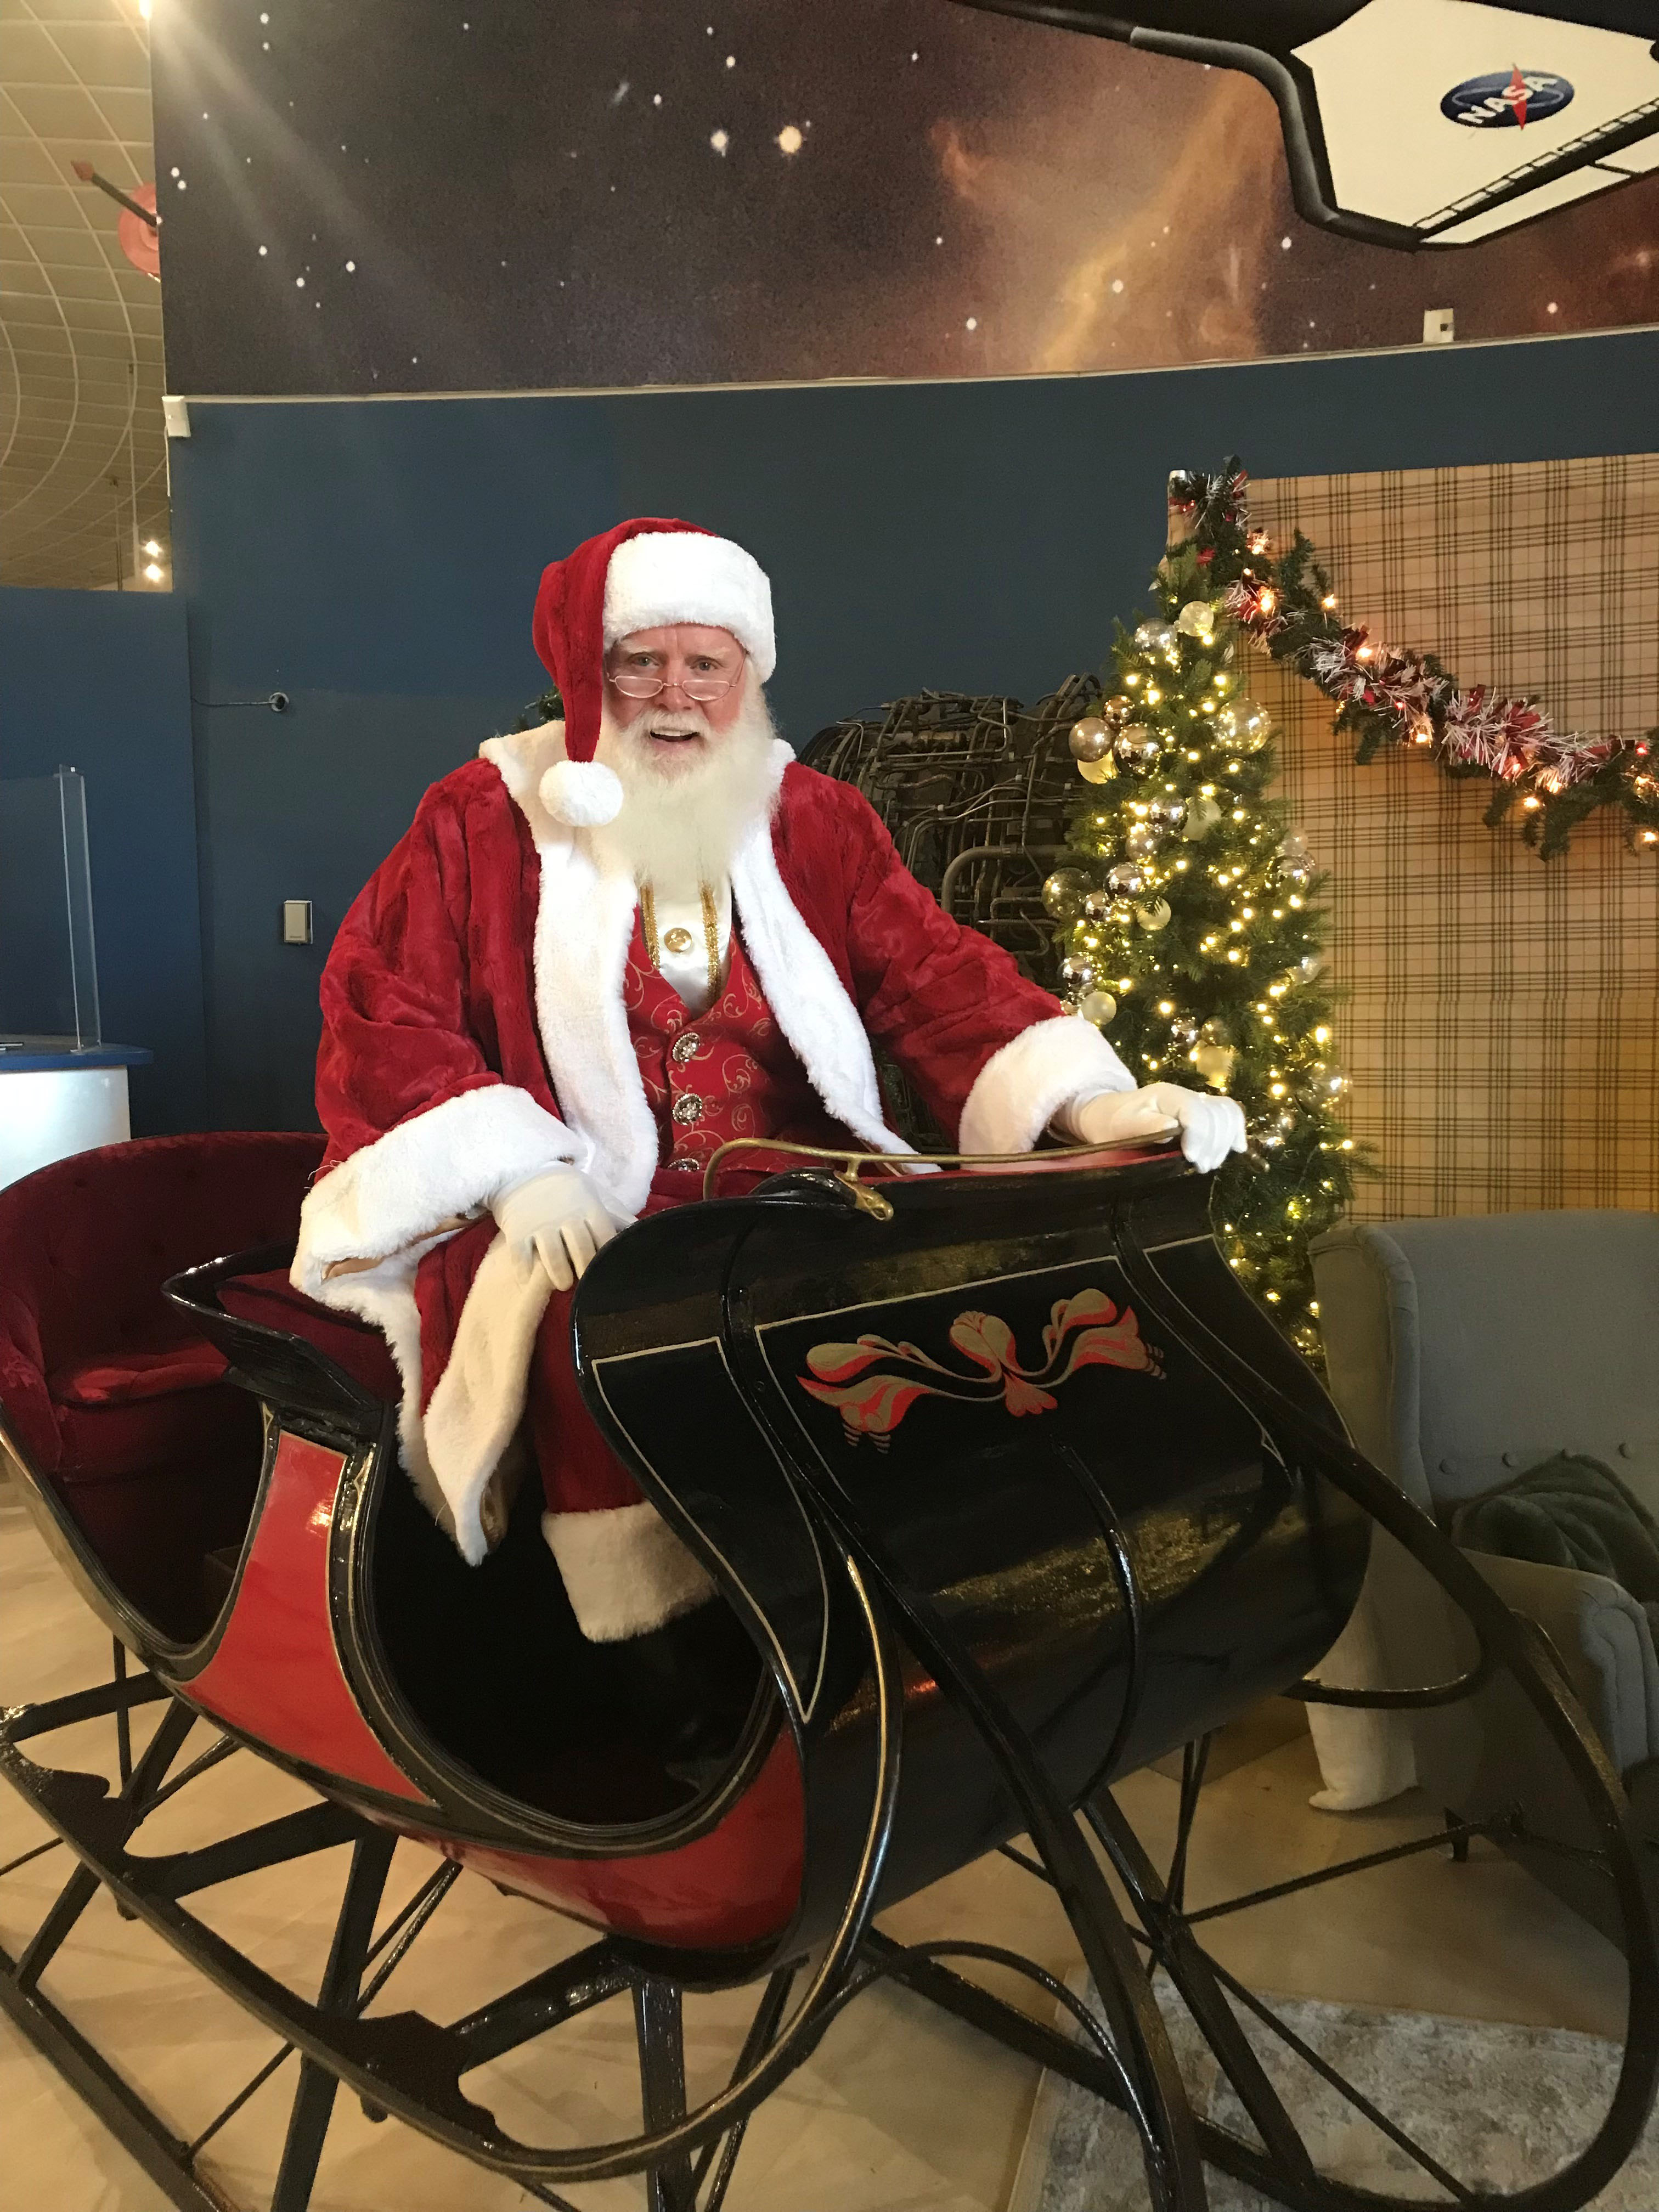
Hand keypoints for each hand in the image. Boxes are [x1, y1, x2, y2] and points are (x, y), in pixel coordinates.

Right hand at [493, 1165, 630, 1291]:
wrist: (526, 1171)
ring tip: (563, 1284)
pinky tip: (530, 1279)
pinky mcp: (517, 1230)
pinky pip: (520, 1255)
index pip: (605, 1235)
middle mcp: (566, 1216)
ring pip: (552, 1254)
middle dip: (587, 1269)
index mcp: (589, 1208)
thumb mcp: (595, 1197)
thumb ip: (618, 1217)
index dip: (608, 1255)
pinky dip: (524, 1271)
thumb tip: (644, 1232)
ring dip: (559, 1274)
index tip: (608, 1268)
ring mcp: (540, 1224)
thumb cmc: (569, 1193)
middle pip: (581, 1248)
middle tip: (587, 1282)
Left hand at [1071, 1083, 1246, 1173]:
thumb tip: (1171, 1127)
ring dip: (1224, 1143)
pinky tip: (1236, 1148)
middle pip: (1217, 1115)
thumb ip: (1146, 1126)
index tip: (1191, 1159)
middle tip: (1199, 1167)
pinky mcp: (1204, 1114)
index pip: (1196, 1112)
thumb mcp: (1122, 1125)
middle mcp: (1187, 1096)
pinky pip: (1230, 1116)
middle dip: (1212, 1144)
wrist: (1112, 1115)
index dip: (1199, 1136)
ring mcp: (1198, 1104)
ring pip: (1227, 1115)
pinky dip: (1236, 1132)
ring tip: (1207, 1164)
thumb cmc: (1114, 1123)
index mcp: (1168, 1096)